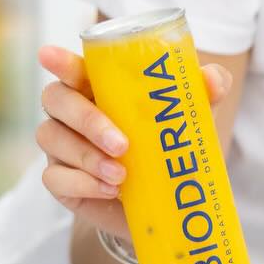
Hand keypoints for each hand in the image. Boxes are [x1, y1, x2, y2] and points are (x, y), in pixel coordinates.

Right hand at [36, 45, 235, 236]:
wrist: (164, 207)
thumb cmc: (169, 150)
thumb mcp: (191, 121)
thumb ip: (203, 94)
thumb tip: (213, 79)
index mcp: (96, 89)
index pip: (72, 68)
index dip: (60, 62)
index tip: (50, 56)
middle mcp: (71, 114)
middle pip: (56, 100)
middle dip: (86, 119)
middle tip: (122, 144)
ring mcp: (61, 148)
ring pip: (52, 139)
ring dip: (87, 156)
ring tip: (122, 176)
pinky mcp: (62, 183)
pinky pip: (55, 178)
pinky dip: (83, 183)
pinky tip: (110, 190)